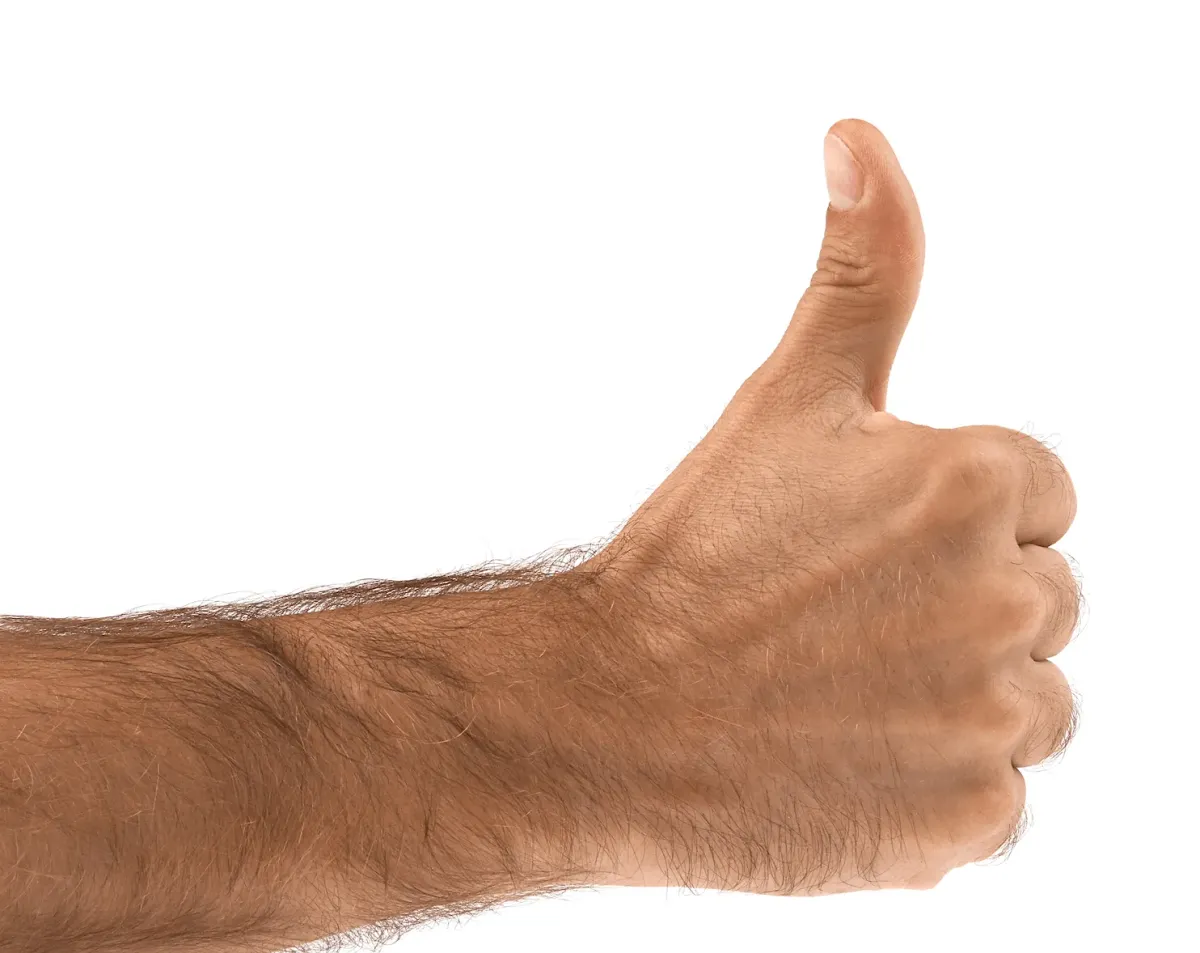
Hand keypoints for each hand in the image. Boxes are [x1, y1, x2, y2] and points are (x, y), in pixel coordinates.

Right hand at [576, 119, 1079, 893]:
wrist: (608, 717)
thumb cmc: (692, 559)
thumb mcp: (789, 395)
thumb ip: (862, 267)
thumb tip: (860, 143)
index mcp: (982, 481)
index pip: (1034, 499)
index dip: (943, 524)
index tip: (860, 551)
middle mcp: (1014, 598)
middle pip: (1038, 603)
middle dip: (956, 609)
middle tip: (837, 625)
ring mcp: (994, 721)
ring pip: (1025, 703)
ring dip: (953, 701)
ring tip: (840, 694)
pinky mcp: (970, 823)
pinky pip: (989, 796)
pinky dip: (929, 787)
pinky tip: (843, 760)